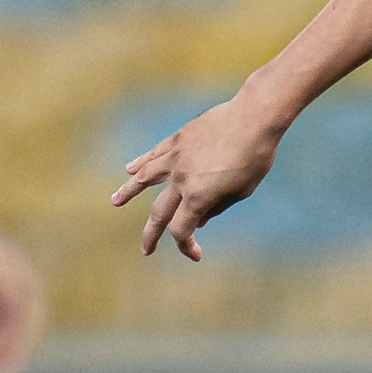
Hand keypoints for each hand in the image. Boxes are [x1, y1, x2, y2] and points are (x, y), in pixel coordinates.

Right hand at [111, 92, 287, 259]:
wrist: (252, 118)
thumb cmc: (255, 157)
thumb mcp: (242, 190)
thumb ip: (218, 207)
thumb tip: (201, 220)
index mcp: (198, 197)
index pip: (182, 229)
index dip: (185, 246)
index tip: (196, 254)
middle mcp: (181, 180)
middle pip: (160, 212)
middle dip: (151, 234)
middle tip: (146, 250)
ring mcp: (176, 158)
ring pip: (144, 178)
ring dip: (128, 192)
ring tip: (115, 202)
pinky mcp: (178, 140)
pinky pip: (154, 155)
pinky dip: (140, 163)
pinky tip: (130, 169)